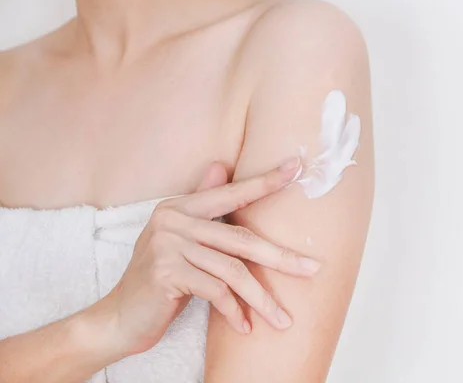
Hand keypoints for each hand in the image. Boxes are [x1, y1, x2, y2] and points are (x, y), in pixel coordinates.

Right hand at [99, 157, 317, 355]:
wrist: (118, 318)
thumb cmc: (160, 280)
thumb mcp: (180, 241)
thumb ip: (201, 207)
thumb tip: (221, 166)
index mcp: (180, 207)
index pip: (232, 192)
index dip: (266, 181)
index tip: (296, 168)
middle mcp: (173, 220)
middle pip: (242, 239)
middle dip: (281, 258)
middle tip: (313, 270)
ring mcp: (167, 245)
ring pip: (233, 271)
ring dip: (262, 299)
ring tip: (283, 320)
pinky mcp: (166, 273)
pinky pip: (216, 292)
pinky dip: (235, 312)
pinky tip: (245, 328)